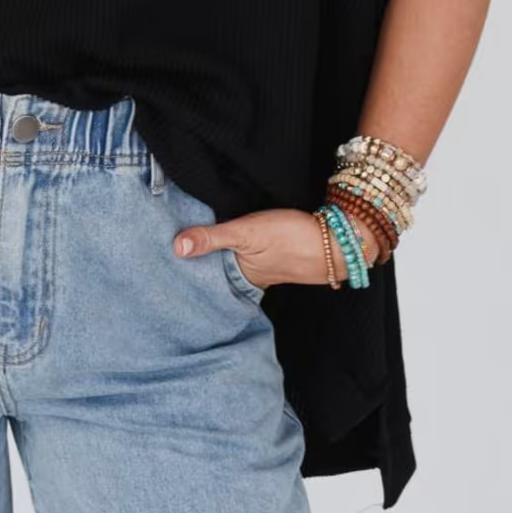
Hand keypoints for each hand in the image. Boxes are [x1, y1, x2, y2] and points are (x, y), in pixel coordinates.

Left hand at [172, 207, 381, 288]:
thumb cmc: (293, 236)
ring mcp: (272, 271)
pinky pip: (258, 264)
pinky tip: (242, 251)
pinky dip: (246, 260)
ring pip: (241, 271)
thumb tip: (176, 248)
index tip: (171, 271)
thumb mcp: (247, 233)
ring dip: (226, 263)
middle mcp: (256, 279)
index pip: (210, 279)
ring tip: (202, 256)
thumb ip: (213, 238)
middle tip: (181, 263)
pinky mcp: (284, 261)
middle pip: (225, 277)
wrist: (341, 240)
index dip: (193, 274)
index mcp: (243, 276)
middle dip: (208, 270)